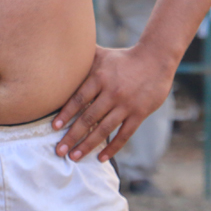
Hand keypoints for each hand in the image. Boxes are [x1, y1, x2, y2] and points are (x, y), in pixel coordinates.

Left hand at [52, 46, 174, 162]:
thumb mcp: (102, 54)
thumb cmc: (123, 58)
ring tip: (75, 156)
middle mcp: (112, 92)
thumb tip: (61, 52)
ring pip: (104, 129)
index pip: (79, 99)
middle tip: (59, 151)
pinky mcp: (139, 113)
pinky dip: (113, 148)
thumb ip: (83, 57)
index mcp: (100, 77)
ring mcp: (126, 104)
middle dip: (72, 136)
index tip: (54, 128)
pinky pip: (124, 134)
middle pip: (88, 117)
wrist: (155, 59)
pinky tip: (101, 158)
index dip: (66, 114)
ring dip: (88, 145)